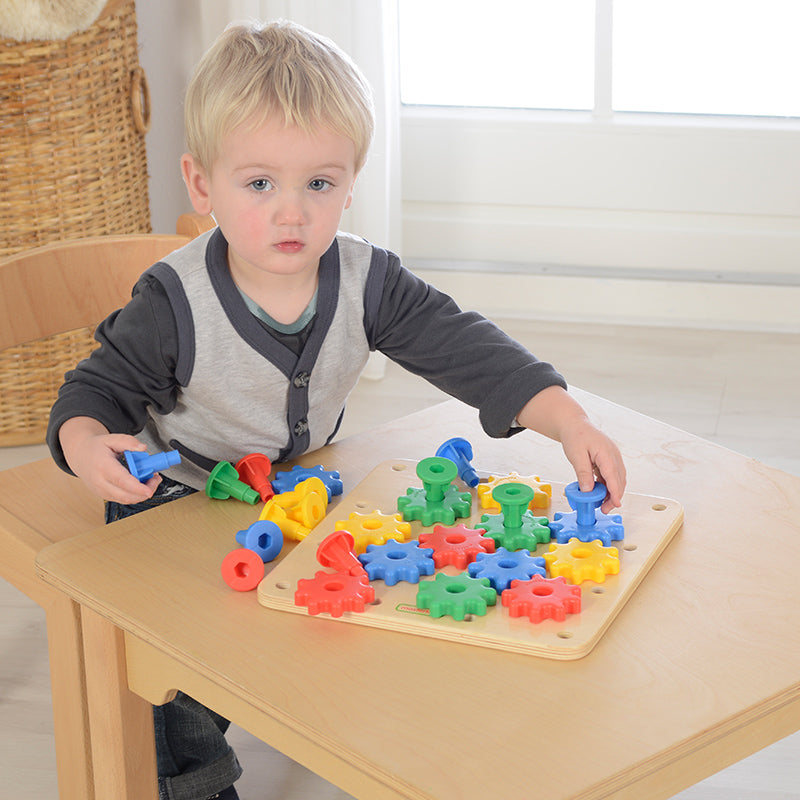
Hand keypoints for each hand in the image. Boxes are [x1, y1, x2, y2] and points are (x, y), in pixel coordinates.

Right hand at [59, 417, 160, 503]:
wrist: (80, 456)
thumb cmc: (96, 448)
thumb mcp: (112, 438)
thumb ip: (128, 442)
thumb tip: (142, 448)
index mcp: (102, 466)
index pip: (121, 480)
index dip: (136, 487)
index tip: (149, 490)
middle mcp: (99, 481)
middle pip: (124, 495)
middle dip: (144, 491)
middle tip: (156, 479)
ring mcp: (101, 491)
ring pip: (125, 499)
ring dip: (141, 494)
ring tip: (150, 479)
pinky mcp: (104, 495)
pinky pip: (122, 499)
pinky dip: (134, 495)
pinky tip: (141, 484)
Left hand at [515, 386, 625, 512]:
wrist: (574, 424)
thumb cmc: (575, 436)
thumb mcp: (576, 455)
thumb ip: (583, 473)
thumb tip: (588, 490)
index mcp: (606, 453)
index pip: (614, 476)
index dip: (616, 492)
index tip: (616, 504)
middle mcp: (613, 455)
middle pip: (619, 480)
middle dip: (614, 496)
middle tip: (605, 509)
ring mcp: (613, 457)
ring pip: (617, 479)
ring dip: (612, 492)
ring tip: (603, 504)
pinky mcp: (609, 459)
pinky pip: (611, 475)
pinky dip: (608, 485)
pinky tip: (600, 493)